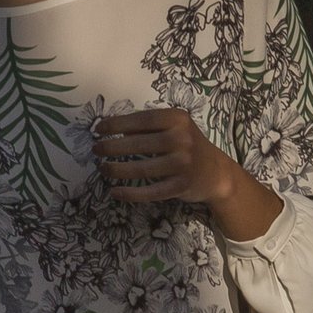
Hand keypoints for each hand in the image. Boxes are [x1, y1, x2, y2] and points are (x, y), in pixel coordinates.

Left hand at [91, 108, 240, 209]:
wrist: (216, 173)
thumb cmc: (188, 146)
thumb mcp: (174, 128)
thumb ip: (148, 126)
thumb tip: (115, 129)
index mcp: (178, 119)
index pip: (142, 119)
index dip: (117, 124)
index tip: (98, 129)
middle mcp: (182, 139)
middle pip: (138, 144)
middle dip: (112, 147)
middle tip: (96, 150)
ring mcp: (183, 164)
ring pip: (141, 169)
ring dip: (116, 170)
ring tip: (103, 168)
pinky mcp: (180, 187)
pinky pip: (149, 192)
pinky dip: (129, 193)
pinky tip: (115, 192)